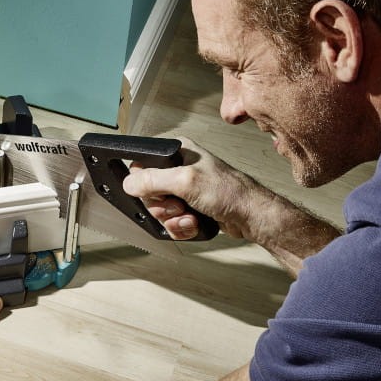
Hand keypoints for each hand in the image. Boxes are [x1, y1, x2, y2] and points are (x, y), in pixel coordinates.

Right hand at [122, 137, 261, 239]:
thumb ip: (153, 180)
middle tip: (180, 205)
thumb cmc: (231, 192)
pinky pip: (170, 222)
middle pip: (147, 193)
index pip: (141, 166)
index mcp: (176, 152)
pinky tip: (193, 223)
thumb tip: (128, 183)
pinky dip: (180, 227)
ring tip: (190, 216)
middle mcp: (178, 169)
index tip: (159, 192)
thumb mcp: (186, 182)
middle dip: (163, 207)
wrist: (252, 217)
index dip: (145, 184)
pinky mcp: (188, 207)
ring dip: (173, 219)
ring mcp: (182, 190)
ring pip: (159, 210)